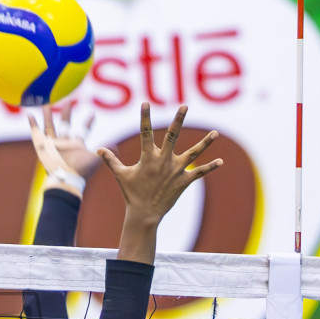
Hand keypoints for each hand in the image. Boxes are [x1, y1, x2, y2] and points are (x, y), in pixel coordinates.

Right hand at [28, 102, 100, 193]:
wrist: (66, 180)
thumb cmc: (81, 171)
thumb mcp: (95, 159)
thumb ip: (106, 151)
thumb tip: (118, 147)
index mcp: (76, 144)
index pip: (82, 130)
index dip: (88, 122)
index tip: (93, 113)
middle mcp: (64, 143)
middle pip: (65, 124)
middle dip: (67, 113)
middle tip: (69, 102)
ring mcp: (53, 144)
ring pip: (49, 126)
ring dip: (47, 115)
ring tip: (45, 103)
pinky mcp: (43, 146)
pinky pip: (36, 133)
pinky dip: (32, 124)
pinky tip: (29, 114)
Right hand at [100, 105, 220, 263]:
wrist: (144, 215)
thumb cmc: (132, 194)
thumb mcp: (121, 175)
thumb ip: (111, 161)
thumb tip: (98, 150)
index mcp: (148, 158)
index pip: (145, 133)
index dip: (144, 117)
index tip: (145, 103)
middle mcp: (163, 161)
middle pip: (172, 136)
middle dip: (178, 120)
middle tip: (184, 106)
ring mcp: (175, 171)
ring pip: (193, 153)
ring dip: (205, 143)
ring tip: (215, 133)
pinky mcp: (183, 181)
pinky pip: (199, 173)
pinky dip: (210, 167)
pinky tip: (221, 161)